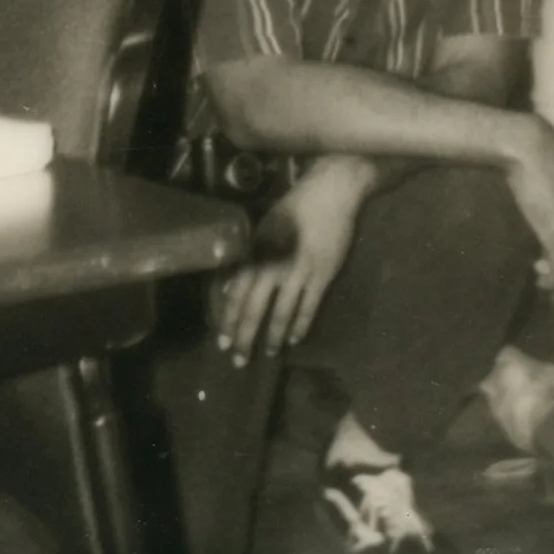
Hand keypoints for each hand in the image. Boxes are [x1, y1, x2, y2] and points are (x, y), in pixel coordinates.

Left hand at [205, 159, 368, 364]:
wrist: (330, 194)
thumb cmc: (293, 207)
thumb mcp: (261, 228)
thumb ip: (246, 258)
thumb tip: (227, 288)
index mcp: (256, 254)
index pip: (236, 294)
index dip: (229, 320)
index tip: (222, 342)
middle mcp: (273, 266)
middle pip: (255, 310)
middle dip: (245, 337)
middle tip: (239, 360)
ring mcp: (298, 273)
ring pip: (281, 314)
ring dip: (272, 337)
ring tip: (267, 353)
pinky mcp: (321, 276)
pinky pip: (308, 308)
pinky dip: (300, 326)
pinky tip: (294, 340)